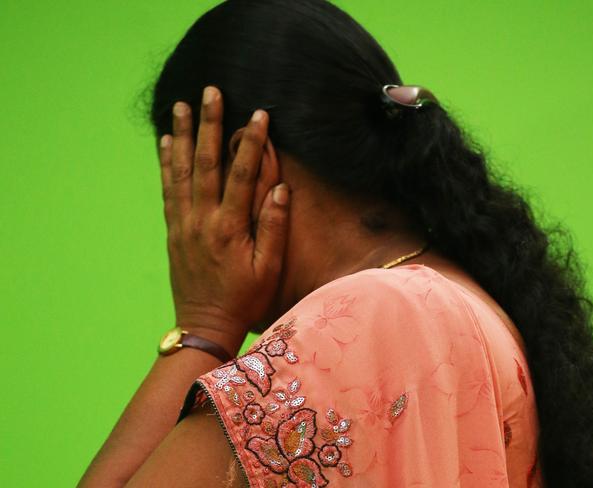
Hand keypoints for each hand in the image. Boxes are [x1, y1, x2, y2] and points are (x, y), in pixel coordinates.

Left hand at [157, 86, 289, 354]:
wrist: (205, 324)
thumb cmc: (243, 298)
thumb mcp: (268, 269)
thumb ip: (274, 228)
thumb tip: (281, 190)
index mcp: (230, 228)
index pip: (241, 176)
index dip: (251, 143)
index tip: (258, 114)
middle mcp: (203, 220)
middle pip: (207, 163)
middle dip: (210, 125)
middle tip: (211, 92)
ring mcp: (184, 224)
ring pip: (182, 171)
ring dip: (183, 136)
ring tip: (181, 105)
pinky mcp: (174, 230)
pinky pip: (168, 190)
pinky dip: (166, 164)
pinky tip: (167, 142)